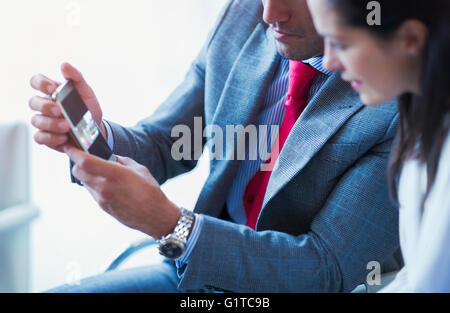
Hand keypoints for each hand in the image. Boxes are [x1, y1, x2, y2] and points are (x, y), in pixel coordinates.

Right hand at [29, 63, 105, 152]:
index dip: (40, 83)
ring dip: (50, 124)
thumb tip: (65, 65)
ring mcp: (44, 122)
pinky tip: (64, 138)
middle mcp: (44, 106)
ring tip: (66, 127)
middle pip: (33, 102)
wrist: (95, 131)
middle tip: (59, 110)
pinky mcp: (47, 137)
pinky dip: (51, 138)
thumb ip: (76, 77)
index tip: (52, 88)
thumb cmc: (87, 108)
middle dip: (45, 106)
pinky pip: (40, 138)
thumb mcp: (86, 91)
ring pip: (36, 121)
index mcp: (51, 92)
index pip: (36, 81)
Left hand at [64, 145, 180, 238]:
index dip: (74, 152)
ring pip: (84, 182)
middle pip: (78, 172)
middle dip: (77, 163)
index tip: (70, 146)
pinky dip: (94, 185)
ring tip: (99, 172)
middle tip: (83, 158)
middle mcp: (105, 187)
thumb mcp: (139, 170)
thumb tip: (112, 157)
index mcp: (115, 174)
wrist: (154, 216)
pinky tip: (107, 184)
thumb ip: (122, 161)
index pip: (85, 161)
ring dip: (86, 175)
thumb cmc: (150, 192)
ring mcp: (102, 198)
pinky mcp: (103, 207)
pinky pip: (92, 192)